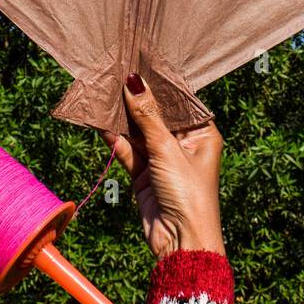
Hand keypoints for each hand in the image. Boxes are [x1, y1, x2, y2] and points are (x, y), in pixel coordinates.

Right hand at [100, 74, 224, 260]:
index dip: (159, 83)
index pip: (179, 100)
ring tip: (102, 92)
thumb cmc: (188, 194)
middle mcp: (184, 143)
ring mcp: (163, 159)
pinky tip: (100, 122)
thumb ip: (147, 115)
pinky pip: (128, 151)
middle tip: (115, 72)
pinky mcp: (144, 175)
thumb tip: (134, 80)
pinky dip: (115, 139)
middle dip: (136, 98)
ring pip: (139, 132)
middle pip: (156, 114)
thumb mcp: (167, 149)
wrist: (181, 243)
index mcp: (202, 133)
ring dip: (122, 117)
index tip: (139, 61)